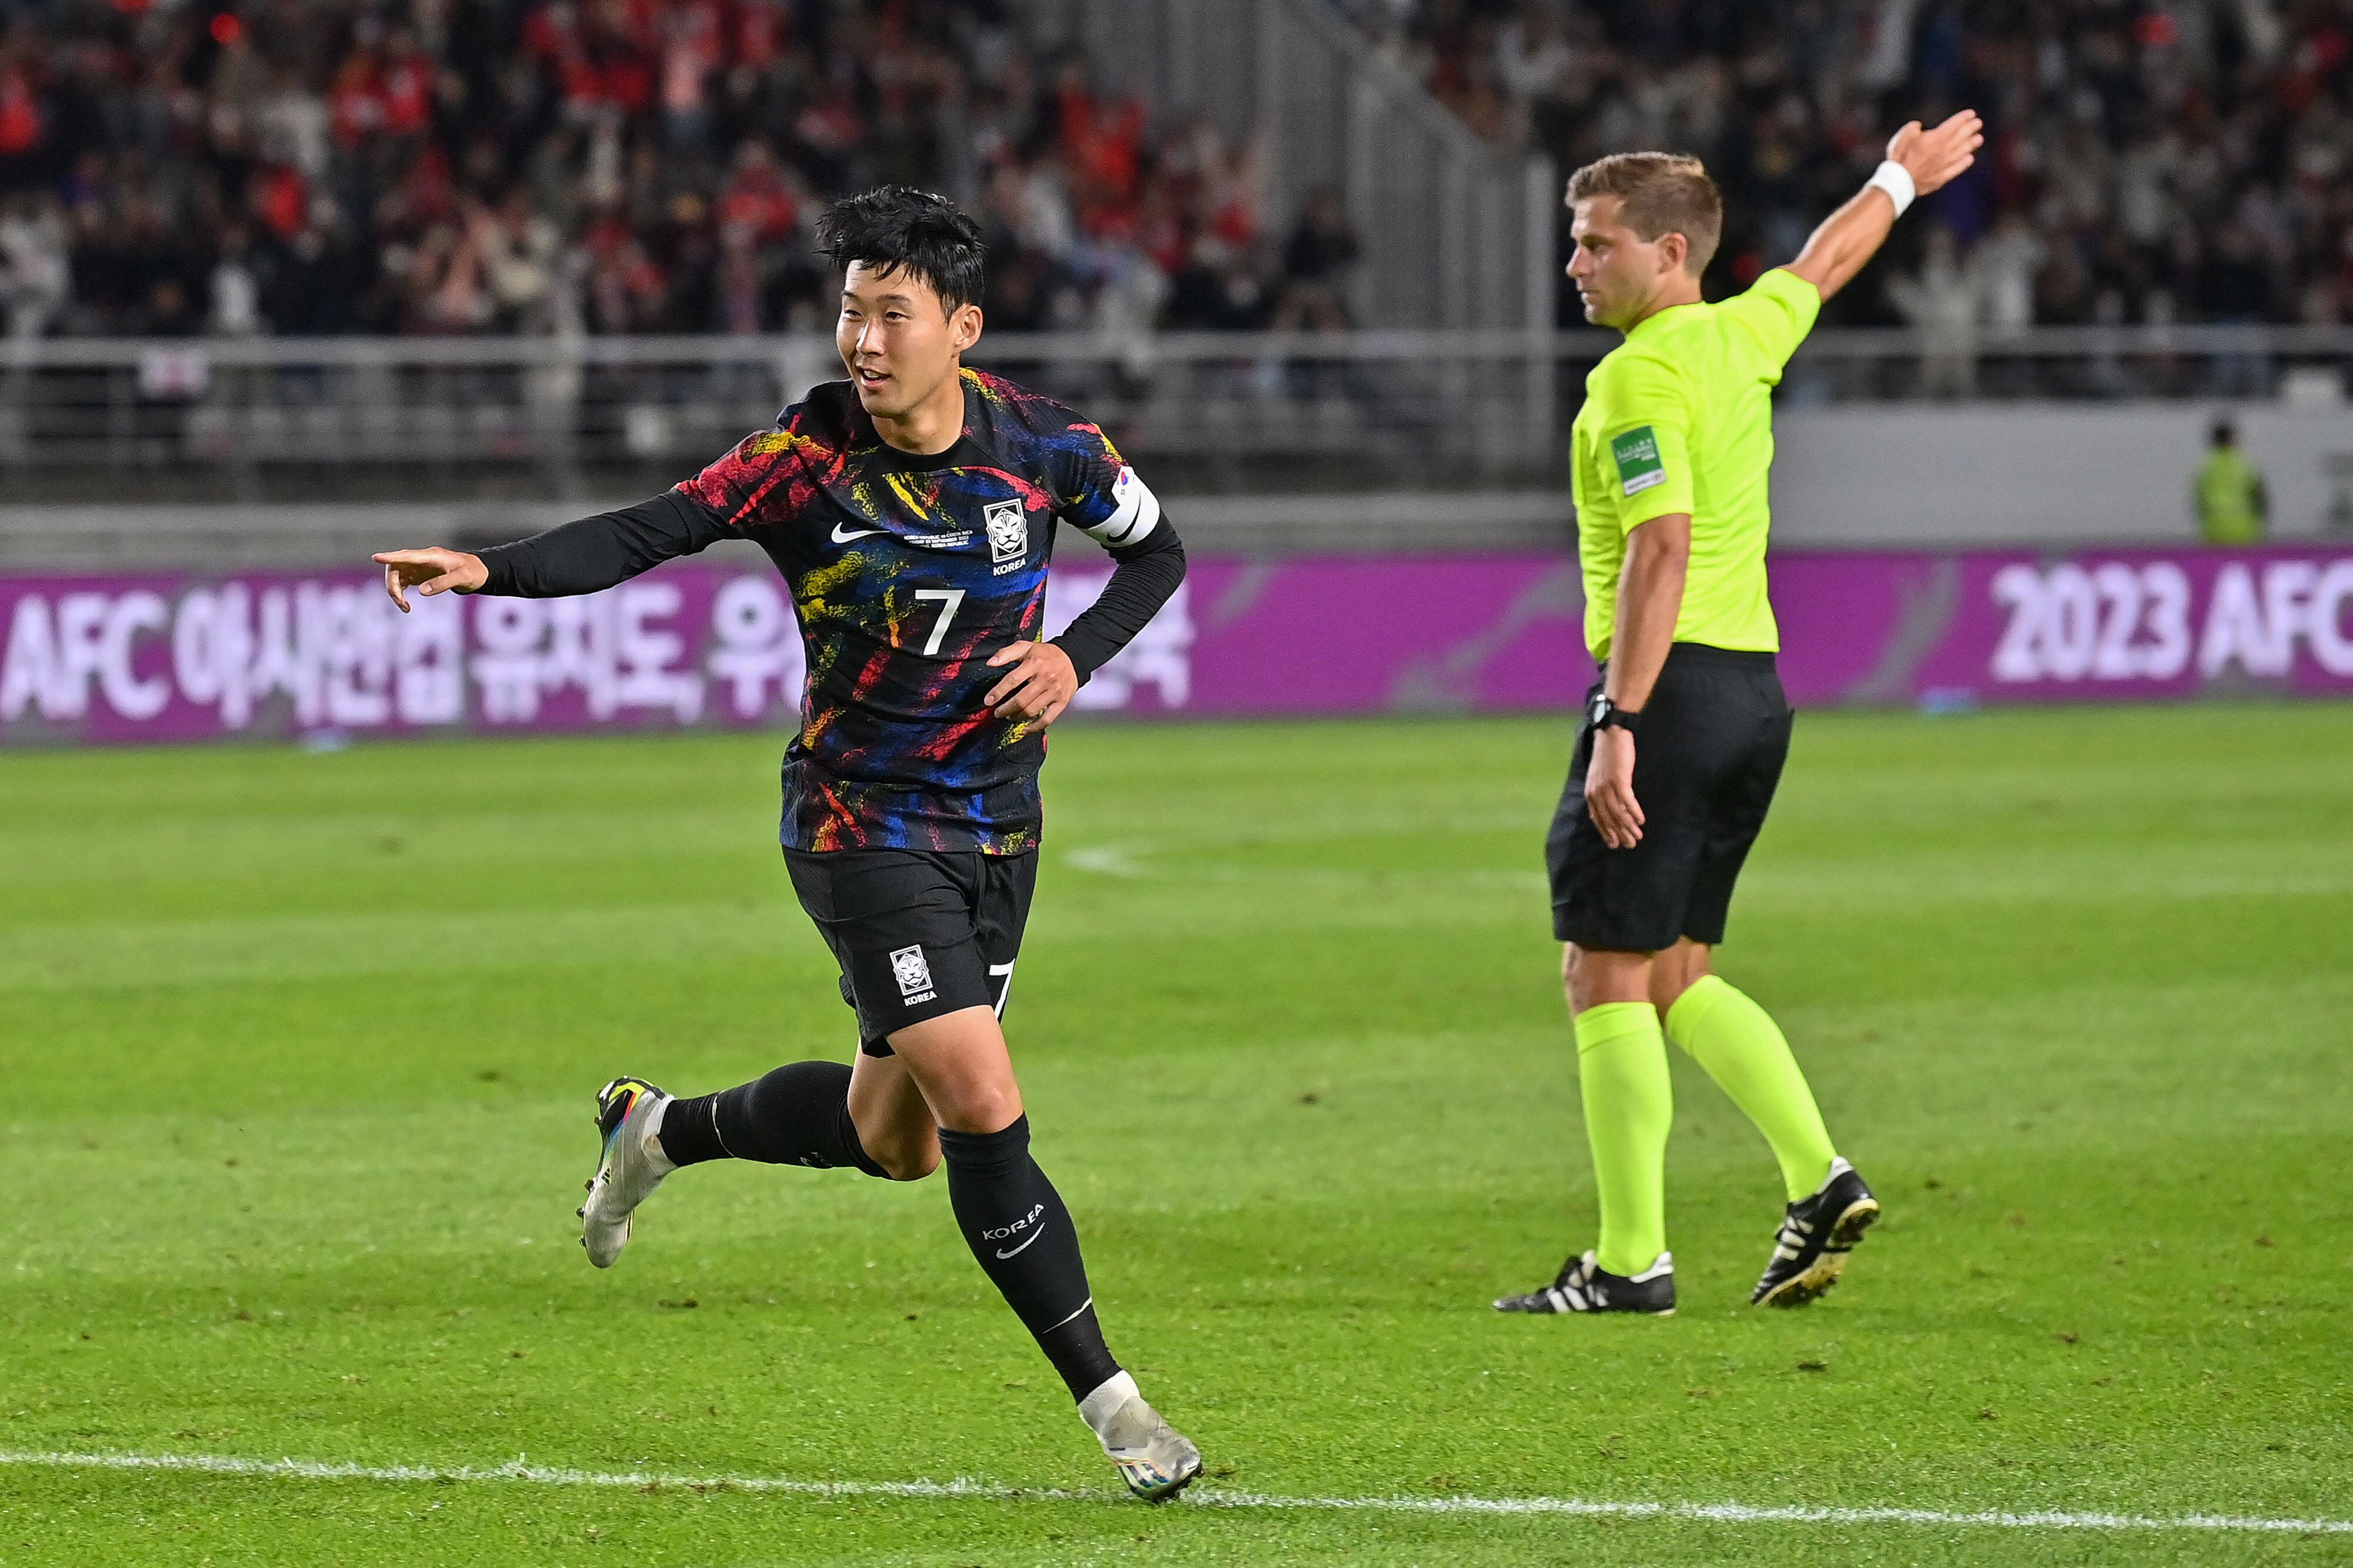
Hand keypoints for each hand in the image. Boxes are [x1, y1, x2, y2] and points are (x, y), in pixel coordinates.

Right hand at [373, 547, 486, 611]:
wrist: (479, 572)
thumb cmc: (473, 572)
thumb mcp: (463, 578)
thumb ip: (443, 583)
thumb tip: (422, 591)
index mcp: (432, 556)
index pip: (407, 556)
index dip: (391, 557)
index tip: (376, 557)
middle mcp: (421, 559)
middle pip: (396, 567)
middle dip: (392, 584)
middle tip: (401, 602)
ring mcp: (418, 567)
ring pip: (396, 575)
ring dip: (394, 591)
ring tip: (405, 608)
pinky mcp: (418, 575)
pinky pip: (401, 582)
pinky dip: (399, 593)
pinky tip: (406, 605)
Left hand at [983, 641, 1077, 727]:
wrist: (1073, 658)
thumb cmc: (1045, 654)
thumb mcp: (1026, 646)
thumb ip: (1006, 653)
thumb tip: (990, 663)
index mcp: (1034, 663)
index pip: (1012, 680)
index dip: (998, 692)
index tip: (988, 701)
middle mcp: (1045, 678)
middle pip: (1021, 700)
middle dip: (1005, 709)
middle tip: (997, 712)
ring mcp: (1054, 692)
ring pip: (1031, 711)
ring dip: (1016, 717)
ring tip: (1009, 716)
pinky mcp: (1061, 702)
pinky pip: (1047, 720)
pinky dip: (1034, 727)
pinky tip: (1024, 729)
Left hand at [1584, 726, 1644, 849]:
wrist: (1611, 734)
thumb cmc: (1608, 755)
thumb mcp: (1600, 776)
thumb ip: (1603, 792)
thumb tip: (1612, 808)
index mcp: (1590, 792)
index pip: (1597, 818)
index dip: (1606, 832)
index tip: (1614, 844)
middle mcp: (1596, 792)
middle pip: (1608, 819)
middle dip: (1619, 834)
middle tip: (1630, 845)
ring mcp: (1607, 786)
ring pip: (1618, 813)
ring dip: (1629, 826)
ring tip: (1638, 836)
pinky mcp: (1619, 780)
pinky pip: (1627, 801)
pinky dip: (1634, 812)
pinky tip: (1641, 820)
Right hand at [1887, 109, 1983, 197]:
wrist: (1897, 183)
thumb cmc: (1898, 158)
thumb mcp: (1902, 137)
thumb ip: (1913, 128)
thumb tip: (1920, 126)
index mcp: (1935, 139)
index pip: (1953, 125)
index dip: (1963, 119)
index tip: (1971, 114)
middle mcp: (1943, 151)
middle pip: (1960, 137)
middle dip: (1970, 129)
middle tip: (1978, 123)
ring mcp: (1943, 165)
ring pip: (1961, 152)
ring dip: (1971, 145)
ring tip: (1979, 139)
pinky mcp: (1940, 178)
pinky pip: (1956, 169)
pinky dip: (1964, 163)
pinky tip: (1969, 159)